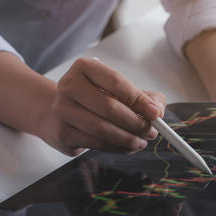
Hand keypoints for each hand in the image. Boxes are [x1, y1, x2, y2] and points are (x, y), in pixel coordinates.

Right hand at [39, 58, 165, 155]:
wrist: (57, 114)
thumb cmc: (92, 99)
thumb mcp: (115, 90)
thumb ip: (142, 97)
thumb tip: (158, 110)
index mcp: (84, 67)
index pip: (116, 82)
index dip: (139, 100)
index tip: (156, 114)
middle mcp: (68, 85)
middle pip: (110, 107)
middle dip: (136, 123)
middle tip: (150, 132)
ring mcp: (62, 109)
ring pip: (102, 128)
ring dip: (127, 139)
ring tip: (140, 142)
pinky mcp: (62, 132)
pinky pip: (96, 143)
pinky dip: (116, 148)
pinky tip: (126, 147)